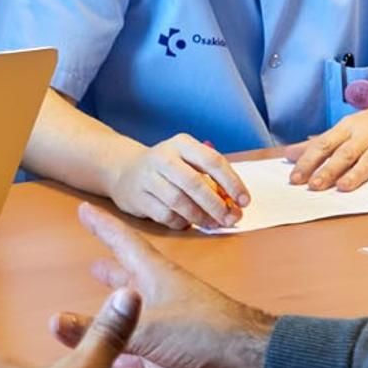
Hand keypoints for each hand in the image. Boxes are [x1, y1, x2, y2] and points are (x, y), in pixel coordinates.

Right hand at [47, 204, 274, 367]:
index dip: (104, 227)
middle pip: (132, 281)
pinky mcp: (180, 356)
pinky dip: (128, 357)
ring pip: (138, 319)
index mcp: (157, 276)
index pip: (124, 242)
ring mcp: (174, 327)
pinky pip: (145, 355)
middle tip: (92, 266)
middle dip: (112, 274)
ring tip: (100, 316)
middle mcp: (164, 297)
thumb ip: (100, 329)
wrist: (250, 364)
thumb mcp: (145, 327)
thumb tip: (54, 322)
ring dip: (120, 317)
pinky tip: (114, 362)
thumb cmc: (202, 331)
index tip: (84, 210)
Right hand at [104, 133, 249, 229]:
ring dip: (200, 217)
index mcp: (182, 144)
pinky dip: (181, 222)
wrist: (124, 170)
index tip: (244, 201)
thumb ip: (210, 177)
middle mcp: (163, 157)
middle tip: (230, 218)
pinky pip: (165, 215)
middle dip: (216, 205)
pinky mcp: (138, 198)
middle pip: (194, 183)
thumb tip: (234, 203)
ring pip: (179, 201)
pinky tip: (188, 223)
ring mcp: (147, 177)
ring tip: (212, 224)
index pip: (212, 161)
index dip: (232, 182)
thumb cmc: (167, 168)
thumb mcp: (187, 160)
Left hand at [289, 99, 367, 190]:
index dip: (308, 161)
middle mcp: (367, 133)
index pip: (324, 145)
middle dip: (328, 170)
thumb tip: (290, 154)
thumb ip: (321, 142)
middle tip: (313, 186)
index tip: (294, 178)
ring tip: (344, 187)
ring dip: (357, 172)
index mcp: (349, 128)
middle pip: (345, 153)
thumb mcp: (349, 127)